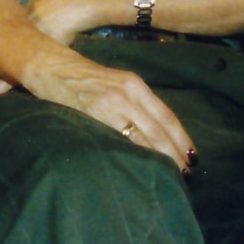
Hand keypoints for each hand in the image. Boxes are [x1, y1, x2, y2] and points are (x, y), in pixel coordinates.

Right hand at [25, 49, 195, 173]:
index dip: (181, 139)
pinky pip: (117, 142)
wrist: (51, 67)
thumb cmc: (84, 78)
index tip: (192, 157)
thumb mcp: (116, 84)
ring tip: (169, 176)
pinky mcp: (92, 117)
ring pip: (141, 139)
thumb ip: (135, 103)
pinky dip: (131, 156)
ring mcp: (109, 106)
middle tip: (185, 175)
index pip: (166, 116)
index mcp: (135, 85)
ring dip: (157, 159)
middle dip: (174, 155)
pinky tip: (138, 168)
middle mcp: (127, 94)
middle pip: (158, 131)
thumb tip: (157, 133)